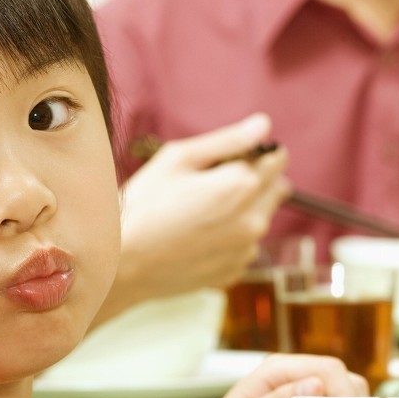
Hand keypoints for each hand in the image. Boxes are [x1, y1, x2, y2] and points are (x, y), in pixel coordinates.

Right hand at [109, 114, 289, 314]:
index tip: (234, 156)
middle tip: (214, 183)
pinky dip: (229, 238)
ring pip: (260, 218)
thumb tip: (264, 125)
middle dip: (256, 181)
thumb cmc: (143, 205)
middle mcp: (253, 221)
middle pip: (277, 189)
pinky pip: (243, 246)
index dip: (257, 152)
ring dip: (243, 211)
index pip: (276, 158)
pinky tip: (197, 237)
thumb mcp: (178, 159)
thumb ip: (227, 140)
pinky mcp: (234, 272)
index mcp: (241, 186)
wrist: (121, 265)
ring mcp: (245, 251)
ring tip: (199, 214)